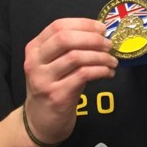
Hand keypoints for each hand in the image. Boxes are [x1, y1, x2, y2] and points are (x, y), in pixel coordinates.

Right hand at [22, 18, 117, 144]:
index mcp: (34, 48)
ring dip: (100, 56)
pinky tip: (108, 73)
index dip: (83, 24)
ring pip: (76, 57)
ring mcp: (43, 79)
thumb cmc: (53, 87)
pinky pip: (83, 75)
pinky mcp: (57, 95)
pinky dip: (100, 70)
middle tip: (109, 44)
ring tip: (112, 61)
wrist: (40, 122)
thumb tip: (101, 34)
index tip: (102, 28)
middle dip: (92, 39)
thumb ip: (70, 48)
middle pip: (65, 38)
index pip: (58, 26)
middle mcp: (35, 62)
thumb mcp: (54, 64)